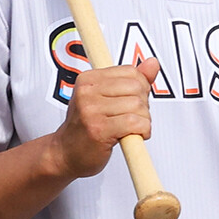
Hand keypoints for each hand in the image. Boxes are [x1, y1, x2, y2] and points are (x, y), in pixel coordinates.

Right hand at [50, 58, 160, 179]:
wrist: (66, 155)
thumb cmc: (87, 127)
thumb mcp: (107, 98)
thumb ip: (132, 80)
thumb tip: (153, 63)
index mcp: (88, 79)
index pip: (131, 72)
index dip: (141, 88)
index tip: (132, 101)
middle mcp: (87, 92)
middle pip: (137, 87)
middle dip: (143, 105)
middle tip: (133, 117)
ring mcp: (91, 110)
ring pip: (138, 106)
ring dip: (143, 120)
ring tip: (131, 128)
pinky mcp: (98, 130)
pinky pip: (135, 123)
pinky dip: (143, 130)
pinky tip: (134, 136)